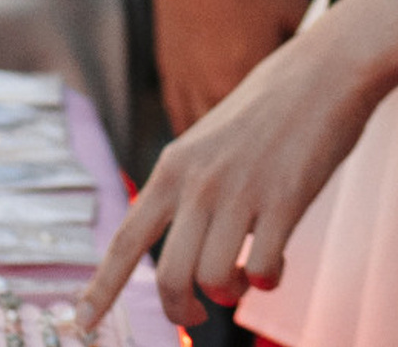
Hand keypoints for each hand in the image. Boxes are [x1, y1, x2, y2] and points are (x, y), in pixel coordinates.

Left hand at [79, 0, 397, 328]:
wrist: (318, 75)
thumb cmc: (262, 116)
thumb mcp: (205, 147)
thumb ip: (188, 197)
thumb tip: (186, 262)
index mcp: (171, 168)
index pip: (125, 241)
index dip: (101, 289)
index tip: (79, 325)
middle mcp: (197, 183)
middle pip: (170, 277)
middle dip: (183, 311)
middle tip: (199, 315)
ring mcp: (239, 193)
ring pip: (216, 282)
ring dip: (232, 292)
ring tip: (246, 271)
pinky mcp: (284, 202)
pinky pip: (265, 272)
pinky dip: (270, 280)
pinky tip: (278, 257)